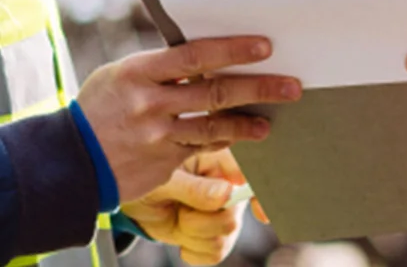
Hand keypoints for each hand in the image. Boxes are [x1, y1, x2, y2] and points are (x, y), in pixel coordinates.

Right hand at [76, 38, 299, 202]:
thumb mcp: (124, 74)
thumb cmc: (101, 106)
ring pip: (212, 127)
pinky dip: (225, 142)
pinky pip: (200, 150)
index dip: (234, 49)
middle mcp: (149, 104)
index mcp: (140, 71)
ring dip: (247, 122)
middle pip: (214, 91)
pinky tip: (246, 136)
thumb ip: (164, 64)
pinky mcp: (159, 164)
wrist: (66, 160)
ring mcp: (154, 137)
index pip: (196, 55)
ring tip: (272, 118)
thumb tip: (213, 48)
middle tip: (291, 85)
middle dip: (258, 87)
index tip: (266, 45)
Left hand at [121, 151, 248, 266]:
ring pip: (223, 238)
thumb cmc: (149, 179)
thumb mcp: (165, 182)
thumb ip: (195, 188)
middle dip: (199, 222)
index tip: (263, 214)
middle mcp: (229, 185)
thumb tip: (227, 195)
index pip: (250, 175)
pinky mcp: (215, 233)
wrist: (134, 201)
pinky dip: (194, 251)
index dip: (260, 195)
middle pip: (232, 217)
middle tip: (180, 209)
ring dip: (193, 235)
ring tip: (178, 218)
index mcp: (222, 159)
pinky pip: (215, 253)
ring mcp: (224, 210)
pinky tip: (182, 237)